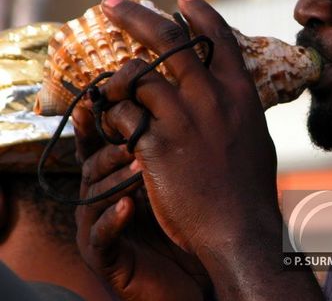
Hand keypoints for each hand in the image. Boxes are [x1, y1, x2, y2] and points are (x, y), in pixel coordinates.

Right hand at [74, 109, 212, 300]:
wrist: (208, 268)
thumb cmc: (196, 216)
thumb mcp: (184, 172)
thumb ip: (177, 139)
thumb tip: (189, 94)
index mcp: (120, 176)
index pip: (103, 144)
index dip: (97, 122)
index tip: (98, 99)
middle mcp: (104, 199)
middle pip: (92, 164)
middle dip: (111, 148)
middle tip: (132, 136)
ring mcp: (101, 229)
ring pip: (93, 197)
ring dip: (114, 179)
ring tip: (138, 165)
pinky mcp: (107, 259)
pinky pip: (100, 238)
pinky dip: (112, 220)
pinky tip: (128, 206)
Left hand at [90, 0, 321, 299]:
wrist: (238, 227)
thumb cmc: (249, 187)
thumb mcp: (255, 136)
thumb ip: (239, 108)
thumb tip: (232, 93)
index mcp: (239, 92)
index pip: (217, 37)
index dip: (198, 12)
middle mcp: (210, 96)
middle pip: (168, 40)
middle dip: (135, 15)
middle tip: (111, 3)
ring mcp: (182, 118)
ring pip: (136, 75)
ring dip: (116, 80)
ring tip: (108, 87)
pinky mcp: (155, 144)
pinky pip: (122, 116)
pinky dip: (113, 118)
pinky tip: (116, 130)